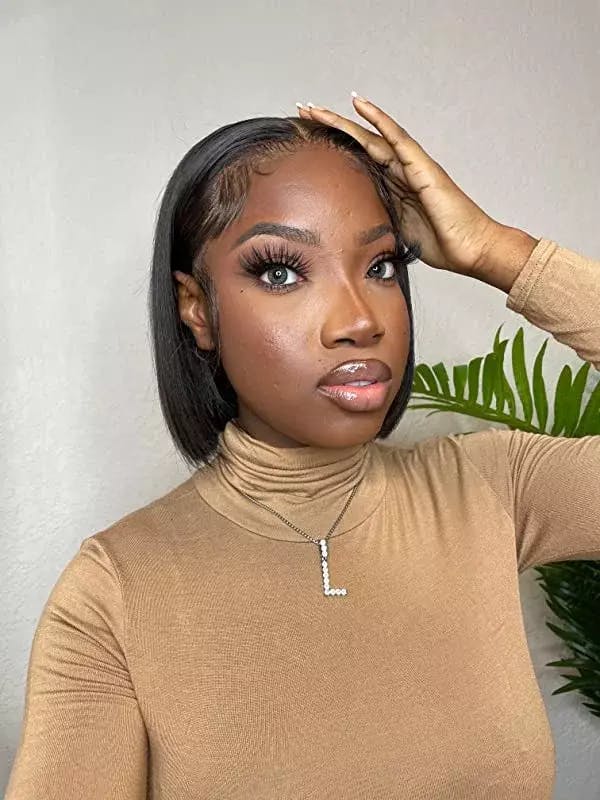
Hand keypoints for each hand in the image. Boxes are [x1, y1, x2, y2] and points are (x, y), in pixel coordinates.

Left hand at [296, 95, 508, 276]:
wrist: (470, 249)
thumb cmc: (441, 243)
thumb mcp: (395, 231)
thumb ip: (376, 219)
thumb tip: (349, 224)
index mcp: (393, 186)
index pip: (358, 161)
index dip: (333, 148)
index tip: (307, 139)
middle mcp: (401, 170)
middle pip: (359, 142)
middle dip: (330, 128)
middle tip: (303, 112)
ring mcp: (412, 165)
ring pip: (372, 136)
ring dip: (343, 121)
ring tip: (316, 108)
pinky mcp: (422, 167)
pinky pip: (397, 139)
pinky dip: (379, 120)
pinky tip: (360, 105)